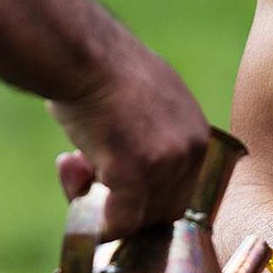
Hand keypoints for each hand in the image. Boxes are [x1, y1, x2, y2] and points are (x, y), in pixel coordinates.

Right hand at [49, 50, 208, 240]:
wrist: (81, 49)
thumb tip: (133, 177)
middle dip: (124, 202)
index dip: (149, 194)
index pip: (186, 191)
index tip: (113, 179)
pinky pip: (119, 223)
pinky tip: (71, 180)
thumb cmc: (101, 69)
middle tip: (82, 171)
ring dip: (100, 203)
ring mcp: (167, 164)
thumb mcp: (148, 100)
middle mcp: (193, 151)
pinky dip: (96, 221)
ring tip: (72, 163)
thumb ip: (154, 137)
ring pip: (141, 218)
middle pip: (167, 209)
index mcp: (201, 135)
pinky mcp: (136, 173)